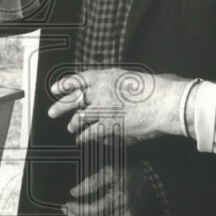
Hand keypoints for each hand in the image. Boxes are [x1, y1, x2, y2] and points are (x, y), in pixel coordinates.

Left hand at [49, 68, 185, 143]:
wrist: (164, 101)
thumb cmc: (154, 88)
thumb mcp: (131, 78)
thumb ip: (116, 83)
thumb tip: (106, 88)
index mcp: (107, 76)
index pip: (80, 78)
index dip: (65, 84)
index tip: (56, 88)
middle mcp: (101, 91)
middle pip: (74, 98)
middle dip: (61, 106)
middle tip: (51, 112)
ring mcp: (104, 108)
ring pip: (80, 117)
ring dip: (74, 123)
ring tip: (71, 127)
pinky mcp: (110, 124)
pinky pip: (90, 132)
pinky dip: (83, 136)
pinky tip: (80, 139)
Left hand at [61, 164, 160, 215]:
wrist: (153, 183)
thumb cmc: (130, 173)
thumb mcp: (111, 171)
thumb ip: (91, 182)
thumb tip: (73, 192)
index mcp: (119, 199)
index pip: (92, 211)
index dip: (77, 210)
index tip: (66, 204)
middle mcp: (124, 215)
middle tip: (65, 210)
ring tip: (73, 214)